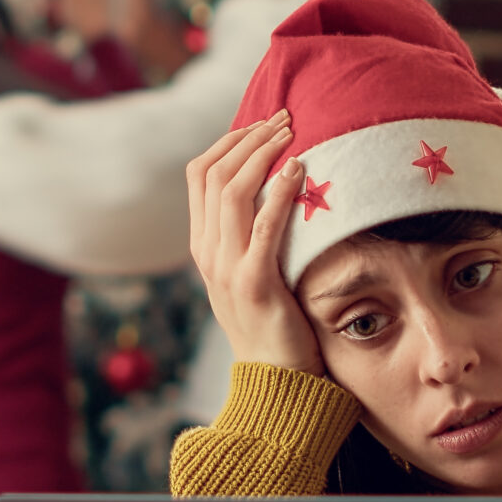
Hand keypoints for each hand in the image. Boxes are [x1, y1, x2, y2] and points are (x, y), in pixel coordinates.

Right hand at [187, 110, 322, 375]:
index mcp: (203, 245)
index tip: (264, 124)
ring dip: (264, 153)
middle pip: (214, 173)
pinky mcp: (254, 283)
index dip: (229, 141)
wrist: (274, 383)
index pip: (200, 174)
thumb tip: (274, 191)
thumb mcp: (249, 274)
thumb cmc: (274, 327)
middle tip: (286, 118)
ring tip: (293, 133)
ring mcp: (226, 268)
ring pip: (232, 190)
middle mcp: (207, 252)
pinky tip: (300, 170)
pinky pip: (264, 226)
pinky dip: (280, 192)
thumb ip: (250, 236)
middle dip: (250, 137)